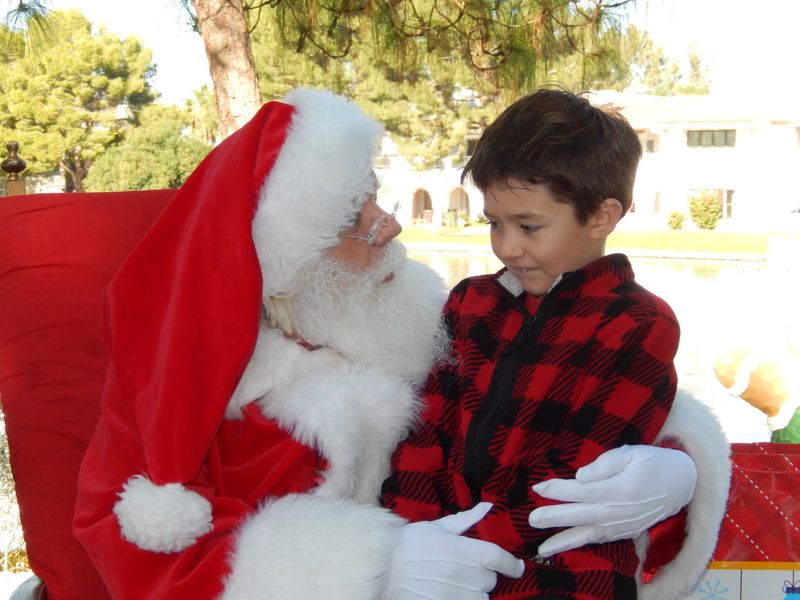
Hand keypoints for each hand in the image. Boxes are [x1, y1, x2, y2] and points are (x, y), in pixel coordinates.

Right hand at [385, 502, 524, 599]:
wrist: (382, 569)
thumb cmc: (408, 544)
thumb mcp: (436, 527)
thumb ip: (465, 520)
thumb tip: (487, 507)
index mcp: (464, 550)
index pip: (499, 558)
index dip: (512, 564)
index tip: (518, 567)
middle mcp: (464, 574)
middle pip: (490, 580)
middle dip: (483, 574)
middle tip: (468, 569)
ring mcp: (456, 595)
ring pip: (481, 597)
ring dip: (475, 591)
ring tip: (458, 584)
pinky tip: (452, 593)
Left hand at [529, 445, 696, 556]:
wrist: (683, 484)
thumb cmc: (653, 462)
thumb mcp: (632, 453)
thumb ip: (606, 463)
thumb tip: (580, 475)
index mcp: (620, 488)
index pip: (583, 491)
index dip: (559, 490)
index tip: (538, 487)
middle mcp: (620, 511)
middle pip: (582, 515)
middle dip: (555, 517)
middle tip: (531, 519)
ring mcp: (623, 524)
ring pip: (589, 534)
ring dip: (564, 541)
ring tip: (541, 549)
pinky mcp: (626, 532)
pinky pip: (600, 540)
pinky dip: (581, 544)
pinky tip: (563, 546)